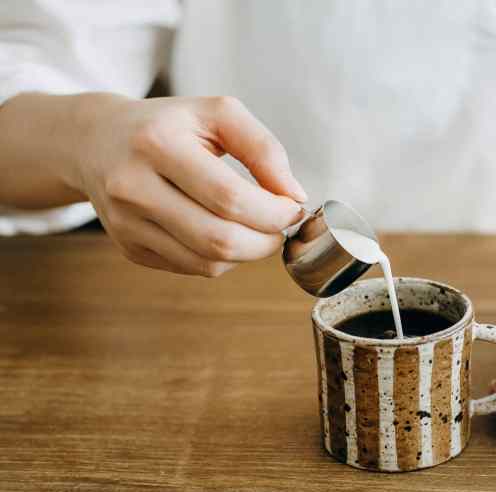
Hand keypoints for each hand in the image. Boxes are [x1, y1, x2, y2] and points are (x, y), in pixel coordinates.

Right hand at [74, 93, 306, 275]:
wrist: (97, 141)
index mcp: (157, 144)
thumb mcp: (217, 114)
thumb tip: (294, 194)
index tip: (292, 207)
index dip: (273, 212)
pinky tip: (225, 233)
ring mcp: (127, 223)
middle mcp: (134, 187)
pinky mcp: (129, 247)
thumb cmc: (168, 125)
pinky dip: (223, 258)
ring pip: (208, 262)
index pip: (230, 197)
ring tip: (257, 230)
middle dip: (266, 240)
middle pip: (220, 239)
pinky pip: (193, 268)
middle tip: (280, 226)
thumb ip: (263, 148)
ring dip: (248, 253)